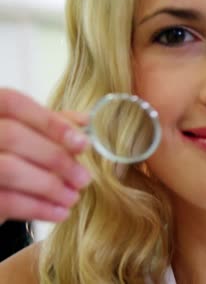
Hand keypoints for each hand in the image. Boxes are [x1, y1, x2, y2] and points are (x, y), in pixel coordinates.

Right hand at [0, 88, 91, 224]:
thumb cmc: (11, 154)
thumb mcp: (29, 133)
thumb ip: (53, 122)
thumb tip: (87, 121)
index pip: (14, 103)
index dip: (50, 122)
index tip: (82, 143)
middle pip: (12, 135)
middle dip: (55, 158)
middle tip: (84, 178)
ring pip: (7, 168)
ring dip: (49, 186)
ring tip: (73, 197)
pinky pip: (4, 200)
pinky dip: (36, 207)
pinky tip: (60, 212)